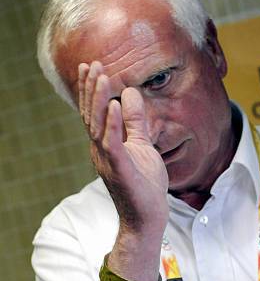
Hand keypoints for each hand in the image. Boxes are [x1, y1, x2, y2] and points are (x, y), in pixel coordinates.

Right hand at [78, 61, 168, 234]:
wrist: (148, 216)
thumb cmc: (144, 184)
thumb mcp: (142, 145)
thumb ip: (135, 120)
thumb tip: (130, 93)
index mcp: (105, 145)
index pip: (94, 113)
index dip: (91, 90)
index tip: (92, 67)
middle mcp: (100, 151)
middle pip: (90, 115)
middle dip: (90, 89)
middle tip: (91, 64)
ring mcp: (107, 161)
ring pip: (97, 126)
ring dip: (98, 100)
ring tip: (101, 76)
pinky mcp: (119, 169)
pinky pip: (112, 143)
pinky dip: (112, 123)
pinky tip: (113, 104)